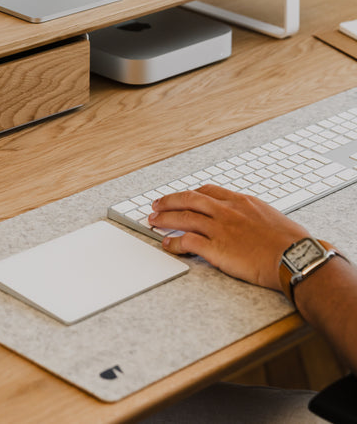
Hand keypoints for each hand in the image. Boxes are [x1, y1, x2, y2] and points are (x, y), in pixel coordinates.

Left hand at [148, 184, 309, 290]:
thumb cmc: (291, 242)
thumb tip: (251, 220)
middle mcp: (227, 211)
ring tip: (153, 221)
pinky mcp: (215, 248)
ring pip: (183, 218)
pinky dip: (173, 242)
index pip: (208, 191)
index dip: (190, 194)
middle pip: (188, 200)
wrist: (294, 256)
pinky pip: (186, 241)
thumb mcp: (271, 217)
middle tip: (156, 204)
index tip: (182, 196)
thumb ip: (254, 215)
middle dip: (169, 201)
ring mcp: (219, 228)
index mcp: (241, 201)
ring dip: (164, 219)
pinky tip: (167, 244)